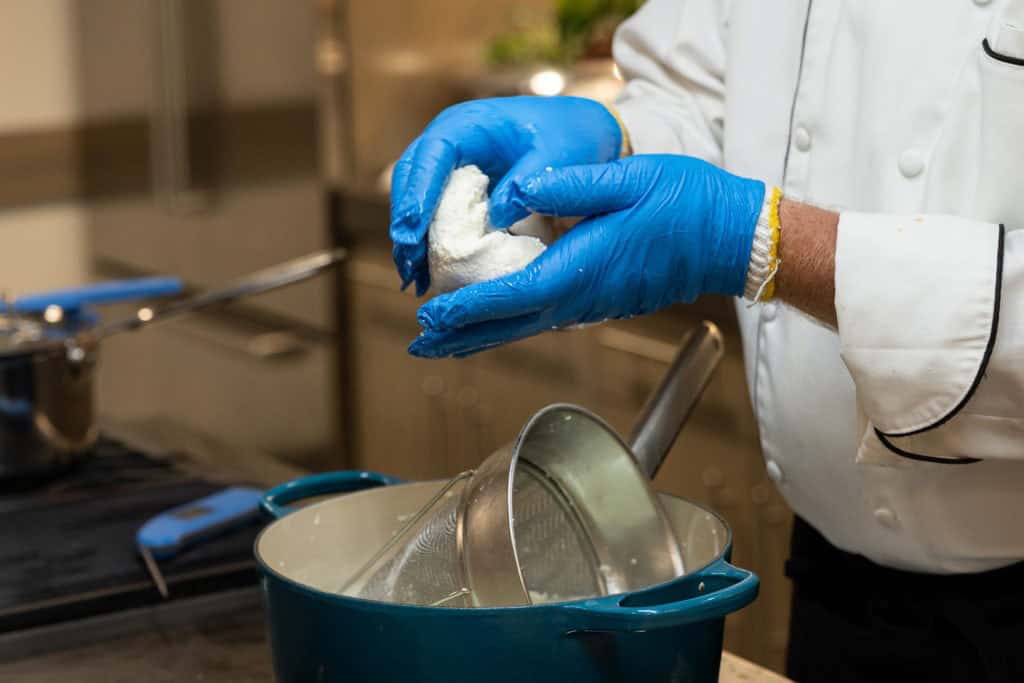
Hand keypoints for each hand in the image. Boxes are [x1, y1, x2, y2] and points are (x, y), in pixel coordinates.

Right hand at [390, 96, 622, 294]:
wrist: (581, 137)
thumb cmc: (571, 139)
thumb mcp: (557, 156)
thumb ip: (528, 182)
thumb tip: (496, 217)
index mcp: (469, 124)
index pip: (431, 154)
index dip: (417, 192)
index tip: (411, 231)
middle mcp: (450, 143)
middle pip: (410, 178)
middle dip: (404, 222)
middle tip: (408, 264)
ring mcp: (448, 166)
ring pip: (413, 199)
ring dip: (410, 240)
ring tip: (413, 279)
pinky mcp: (455, 190)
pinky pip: (430, 215)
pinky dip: (426, 244)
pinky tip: (426, 276)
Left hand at [409, 155, 764, 357]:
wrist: (729, 238)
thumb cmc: (684, 204)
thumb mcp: (626, 178)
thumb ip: (570, 185)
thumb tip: (517, 190)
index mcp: (581, 268)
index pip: (511, 295)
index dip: (467, 308)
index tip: (430, 316)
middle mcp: (581, 297)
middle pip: (509, 326)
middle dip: (460, 336)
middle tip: (419, 345)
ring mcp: (590, 305)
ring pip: (524, 328)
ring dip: (480, 336)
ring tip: (443, 342)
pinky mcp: (599, 301)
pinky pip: (543, 320)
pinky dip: (509, 326)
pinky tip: (494, 322)